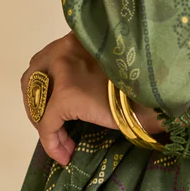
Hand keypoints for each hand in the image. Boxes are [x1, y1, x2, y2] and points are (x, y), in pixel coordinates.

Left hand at [20, 31, 162, 165]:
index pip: (47, 57)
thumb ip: (94, 64)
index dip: (46, 84)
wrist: (156, 92)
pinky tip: (65, 155)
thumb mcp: (114, 62)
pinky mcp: (66, 96)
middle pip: (33, 73)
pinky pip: (47, 124)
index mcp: (80, 36)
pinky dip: (51, 142)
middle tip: (51, 121)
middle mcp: (67, 46)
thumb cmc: (144, 78)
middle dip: (36, 100)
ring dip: (42, 120)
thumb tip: (81, 89)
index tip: (56, 108)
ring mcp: (64, 70)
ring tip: (59, 140)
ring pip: (34, 98)